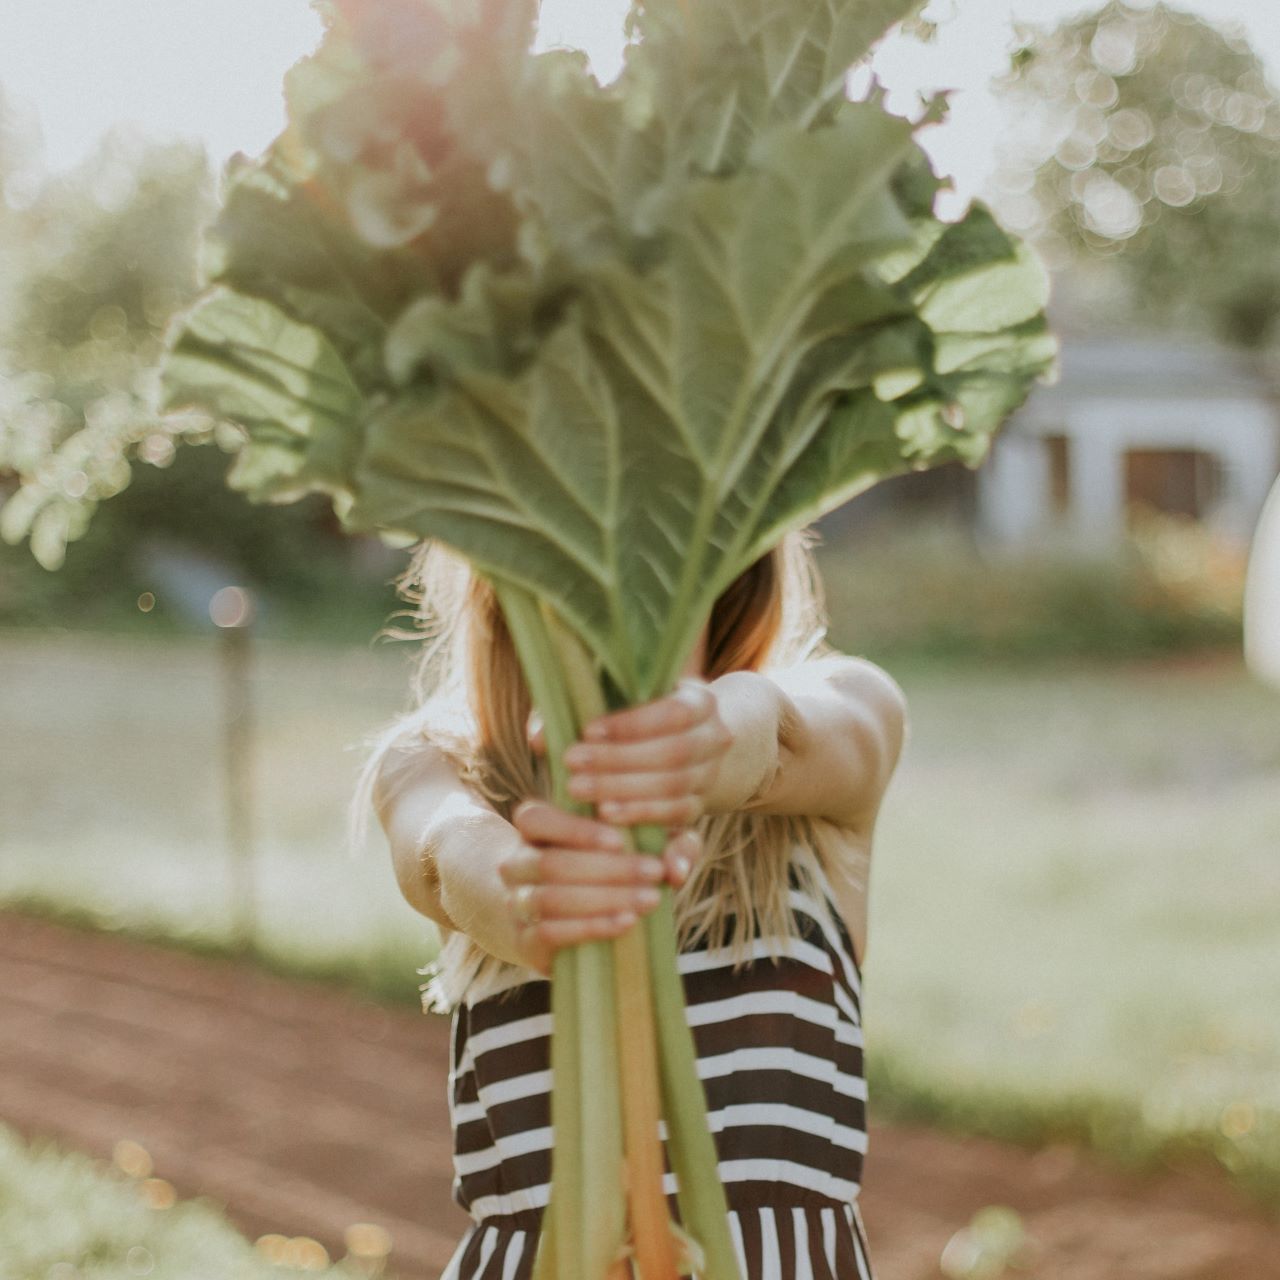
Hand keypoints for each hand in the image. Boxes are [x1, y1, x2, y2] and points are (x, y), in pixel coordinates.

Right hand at [499, 798, 702, 974]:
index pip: (537, 818)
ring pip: (549, 899)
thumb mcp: (633, 844)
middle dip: (608, 869)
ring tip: (649, 900)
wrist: (551, 915)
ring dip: (604, 899)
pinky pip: (548, 933)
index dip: (575, 830)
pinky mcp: (523, 942)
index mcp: (533, 827)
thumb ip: (666, 846)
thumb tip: (678, 868)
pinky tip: (625, 923)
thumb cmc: (603, 867)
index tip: (620, 840)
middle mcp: (516, 863)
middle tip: (655, 873)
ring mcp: (516, 904)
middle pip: (551, 863)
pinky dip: (590, 927)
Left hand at [528, 677, 733, 827]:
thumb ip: (573, 711)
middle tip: (572, 764)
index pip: (674, 711)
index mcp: (700, 701)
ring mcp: (710, 774)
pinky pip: (677, 815)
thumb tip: (538, 738)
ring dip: (625, 790)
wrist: (684, 747)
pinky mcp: (699, 807)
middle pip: (674, 752)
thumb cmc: (635, 718)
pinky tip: (607, 815)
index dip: (632, 724)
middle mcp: (715, 737)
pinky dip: (642, 815)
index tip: (588, 730)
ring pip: (675, 785)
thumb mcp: (614, 703)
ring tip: (579, 790)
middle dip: (620, 760)